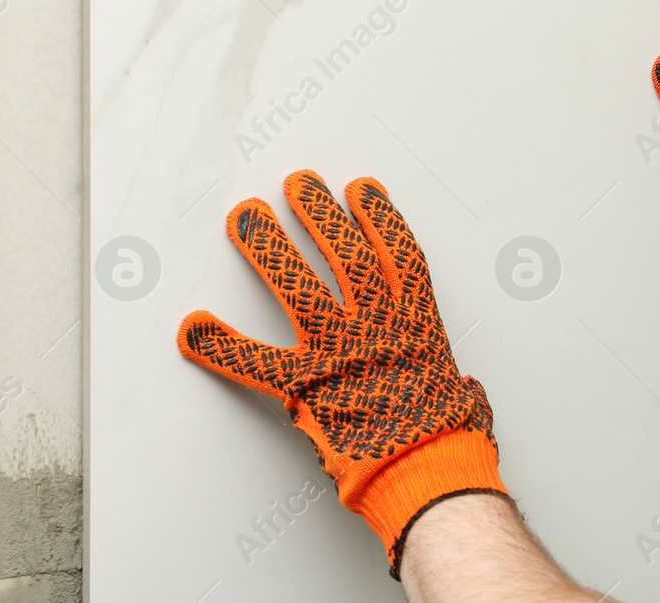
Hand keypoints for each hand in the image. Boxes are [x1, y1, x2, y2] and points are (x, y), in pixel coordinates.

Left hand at [178, 170, 507, 575]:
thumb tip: (467, 394)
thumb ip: (460, 390)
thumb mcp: (465, 404)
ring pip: (298, 286)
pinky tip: (192, 326)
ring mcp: (339, 350)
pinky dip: (219, 345)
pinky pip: (254, 361)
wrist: (429, 474)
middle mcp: (377, 325)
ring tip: (247, 216)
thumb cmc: (449, 444)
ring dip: (269, 248)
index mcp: (417, 324)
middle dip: (318, 214)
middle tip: (297, 185)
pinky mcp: (306, 385)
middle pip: (344, 253)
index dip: (379, 217)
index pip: (397, 254)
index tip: (361, 191)